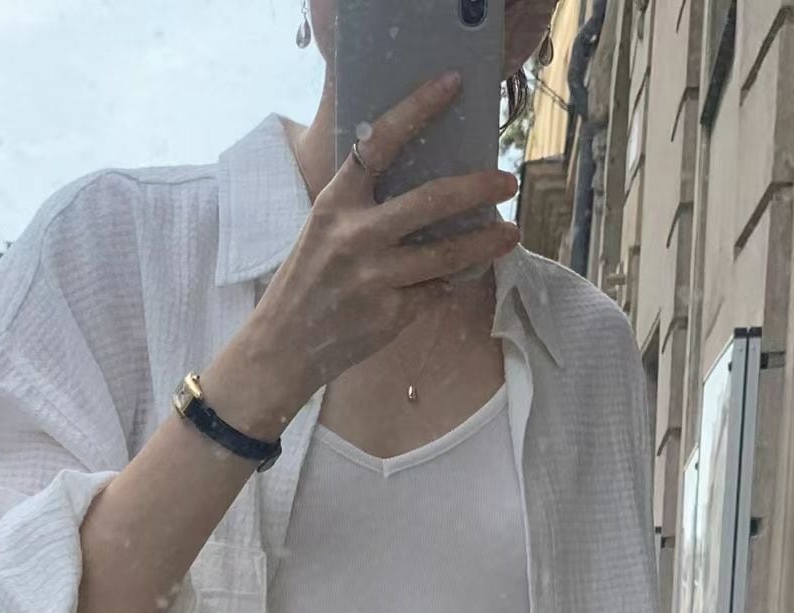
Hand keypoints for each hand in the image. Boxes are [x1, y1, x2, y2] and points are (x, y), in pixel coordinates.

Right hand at [207, 72, 520, 430]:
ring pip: (446, 254)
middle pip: (429, 202)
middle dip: (476, 188)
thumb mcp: (323, 228)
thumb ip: (363, 204)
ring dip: (486, 242)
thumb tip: (425, 181)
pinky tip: (467, 271)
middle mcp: (355, 236)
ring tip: (511, 232)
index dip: (418, 108)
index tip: (453, 84)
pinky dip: (454, 279)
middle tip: (508, 180)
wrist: (282, 347)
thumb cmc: (307, 281)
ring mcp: (374, 278)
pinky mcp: (390, 315)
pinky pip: (436, 290)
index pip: (379, 142)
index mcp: (335, 202)